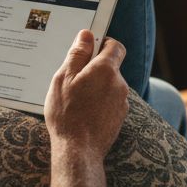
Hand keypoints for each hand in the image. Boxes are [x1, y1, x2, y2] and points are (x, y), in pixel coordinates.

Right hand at [44, 30, 128, 160]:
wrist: (78, 150)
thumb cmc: (67, 114)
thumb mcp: (64, 79)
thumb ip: (77, 54)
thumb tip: (86, 35)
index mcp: (106, 69)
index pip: (114, 45)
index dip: (102, 43)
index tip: (88, 48)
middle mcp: (119, 84)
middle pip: (110, 66)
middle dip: (94, 68)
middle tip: (72, 79)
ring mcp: (122, 102)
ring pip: (109, 85)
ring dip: (95, 87)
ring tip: (75, 100)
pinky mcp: (119, 118)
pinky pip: (110, 102)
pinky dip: (99, 103)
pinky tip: (83, 113)